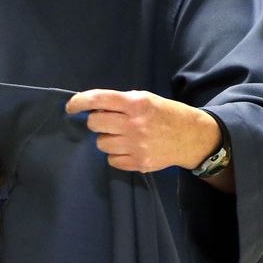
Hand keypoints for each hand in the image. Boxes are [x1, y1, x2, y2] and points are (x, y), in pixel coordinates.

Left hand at [65, 89, 221, 173]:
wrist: (192, 136)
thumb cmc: (165, 114)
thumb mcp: (146, 99)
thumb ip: (121, 103)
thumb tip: (92, 111)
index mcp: (137, 103)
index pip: (99, 99)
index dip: (79, 102)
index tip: (70, 107)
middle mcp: (135, 124)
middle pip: (95, 124)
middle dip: (96, 122)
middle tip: (107, 123)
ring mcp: (136, 145)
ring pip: (101, 144)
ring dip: (107, 139)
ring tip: (122, 137)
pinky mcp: (139, 162)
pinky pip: (111, 160)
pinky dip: (116, 155)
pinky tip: (128, 149)